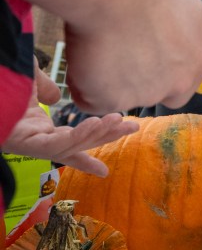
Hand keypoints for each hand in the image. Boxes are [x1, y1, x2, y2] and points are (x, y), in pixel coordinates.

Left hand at [2, 75, 138, 175]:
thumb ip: (43, 87)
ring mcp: (25, 142)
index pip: (65, 142)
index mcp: (32, 127)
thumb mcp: (26, 77)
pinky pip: (54, 146)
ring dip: (97, 135)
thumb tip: (57, 97)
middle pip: (73, 144)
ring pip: (68, 147)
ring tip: (120, 122)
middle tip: (133, 126)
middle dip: (105, 137)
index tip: (105, 172)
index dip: (87, 156)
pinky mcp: (21, 142)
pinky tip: (96, 124)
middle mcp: (30, 138)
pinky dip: (78, 137)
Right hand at [63, 0, 201, 113]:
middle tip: (116, 56)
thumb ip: (184, 35)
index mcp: (201, 60)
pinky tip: (84, 55)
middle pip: (156, 93)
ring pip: (121, 96)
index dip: (161, 69)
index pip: (184, 79)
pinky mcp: (115, 102)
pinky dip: (82, 83)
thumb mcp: (186, 9)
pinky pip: (91, 100)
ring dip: (108, 78)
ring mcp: (148, 95)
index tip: (143, 55)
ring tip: (98, 43)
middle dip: (137, 82)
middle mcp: (180, 83)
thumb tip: (172, 40)